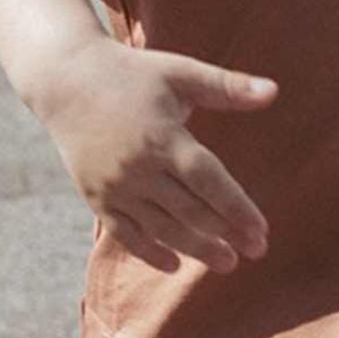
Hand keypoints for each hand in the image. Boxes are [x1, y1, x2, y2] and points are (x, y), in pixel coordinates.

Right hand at [29, 35, 277, 273]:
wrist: (64, 80)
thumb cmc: (132, 73)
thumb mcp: (180, 72)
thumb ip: (227, 86)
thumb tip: (274, 91)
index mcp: (163, 137)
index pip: (209, 181)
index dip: (237, 209)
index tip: (261, 231)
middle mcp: (139, 167)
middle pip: (189, 211)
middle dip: (224, 235)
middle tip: (255, 252)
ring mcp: (115, 186)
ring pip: (161, 228)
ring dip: (196, 249)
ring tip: (226, 263)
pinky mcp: (95, 196)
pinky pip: (125, 234)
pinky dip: (149, 253)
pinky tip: (175, 265)